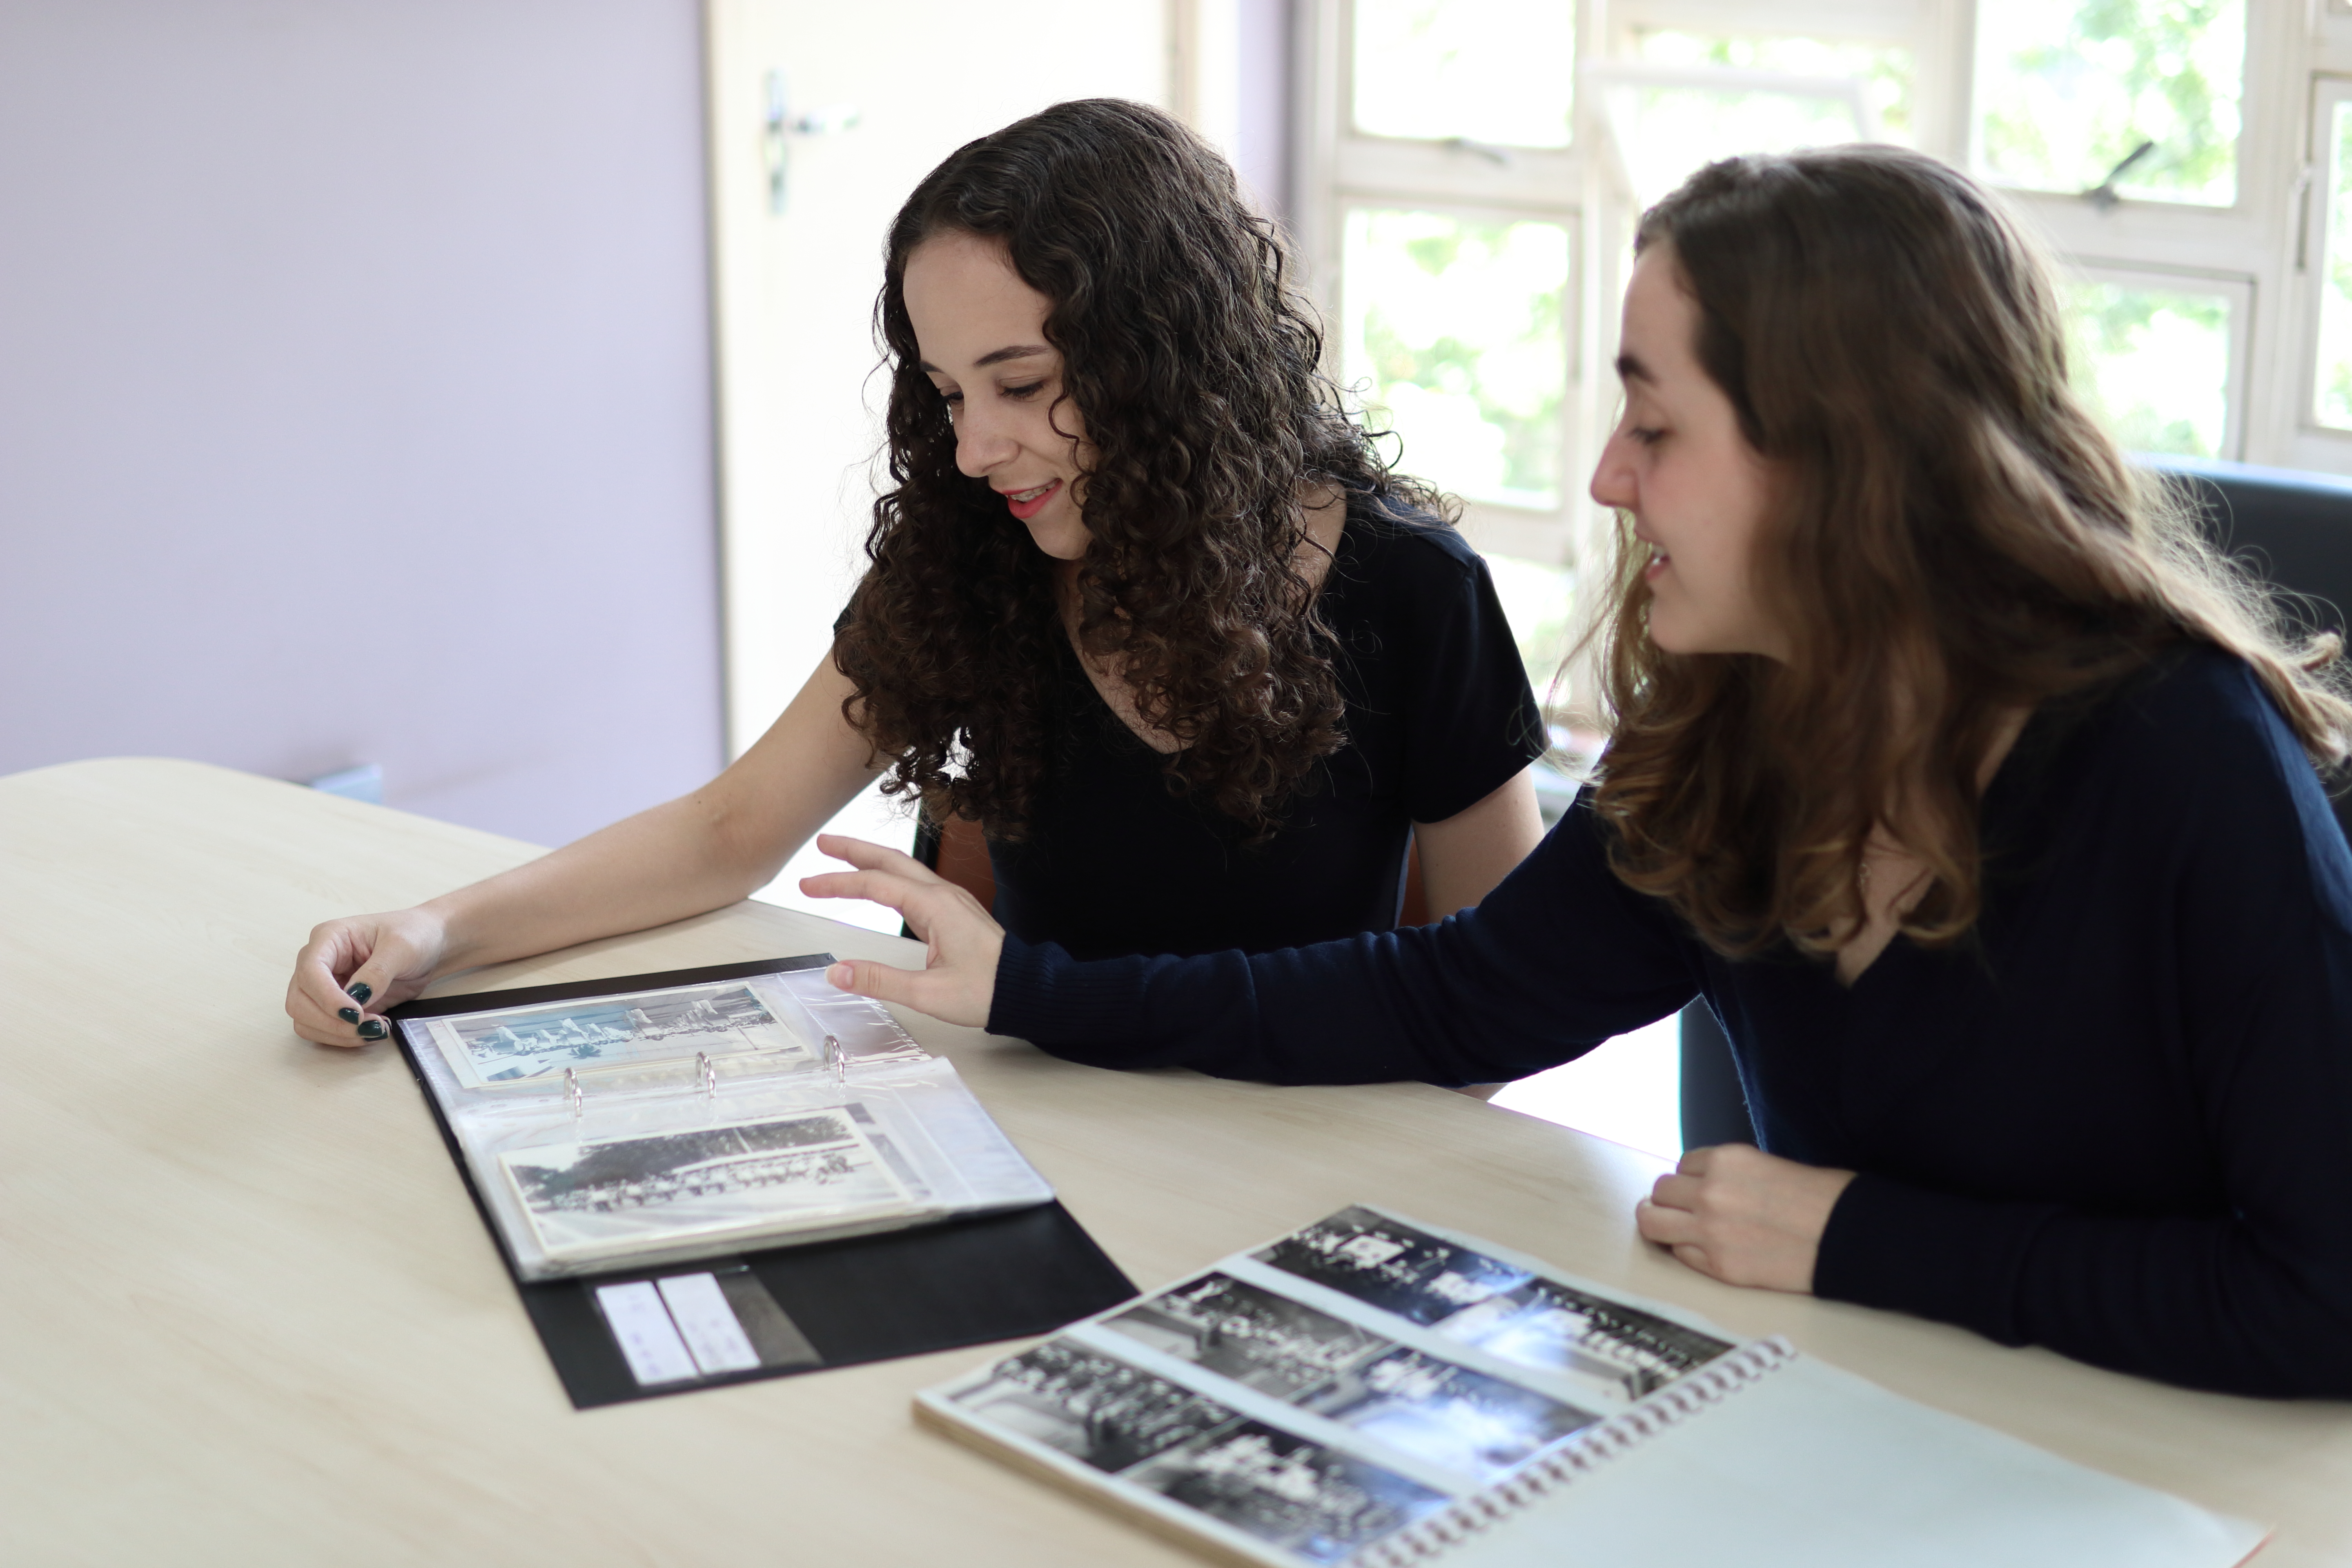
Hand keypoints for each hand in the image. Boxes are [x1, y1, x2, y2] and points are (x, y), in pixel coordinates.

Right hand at [285, 908, 449, 1045]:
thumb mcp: (402, 947)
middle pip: (299, 1002)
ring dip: (337, 1034)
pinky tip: (371, 1030)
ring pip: (306, 1020)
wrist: (429, 943)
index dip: (327, 998)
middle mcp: (319, 962)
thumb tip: (356, 998)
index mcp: (329, 938)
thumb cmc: (414, 934)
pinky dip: (344, 1037)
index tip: (355, 1014)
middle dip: (331, 1022)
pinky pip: (325, 1029)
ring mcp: (324, 986)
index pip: (310, 972)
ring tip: (375, 1029)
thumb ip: (378, 972)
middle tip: (368, 1028)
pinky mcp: (335, 1005)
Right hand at [798, 833, 1003, 1027]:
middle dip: (854, 850)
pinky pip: (916, 882)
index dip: (838, 883)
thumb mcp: (928, 993)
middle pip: (890, 860)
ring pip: (905, 868)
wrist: (1028, 990)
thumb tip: (838, 971)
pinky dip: (890, 875)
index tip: (808, 885)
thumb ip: (879, 981)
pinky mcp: (955, 910)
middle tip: (822, 843)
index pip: (876, 884)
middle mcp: (943, 895)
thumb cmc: (988, 990)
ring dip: (872, 859)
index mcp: (936, 907)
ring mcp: (951, 899)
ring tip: (844, 855)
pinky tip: (882, 883)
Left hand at [1635, 1144, 1856, 1292]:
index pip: (1683, 1165)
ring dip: (1660, 1222)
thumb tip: (1704, 1183)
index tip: (1699, 1188)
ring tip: (1670, 1227)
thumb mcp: (1768, 1165)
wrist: (1849, 1238)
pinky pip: (1679, 1254)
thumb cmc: (1821, 1199)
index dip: (1690, 1179)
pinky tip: (1702, 1249)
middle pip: (1661, 1191)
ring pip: (1653, 1221)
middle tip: (1681, 1209)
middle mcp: (1710, 1192)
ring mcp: (1710, 1231)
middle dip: (1670, 1199)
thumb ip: (1730, 1173)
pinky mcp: (1718, 1267)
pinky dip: (1684, 1251)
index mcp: (1726, 1160)